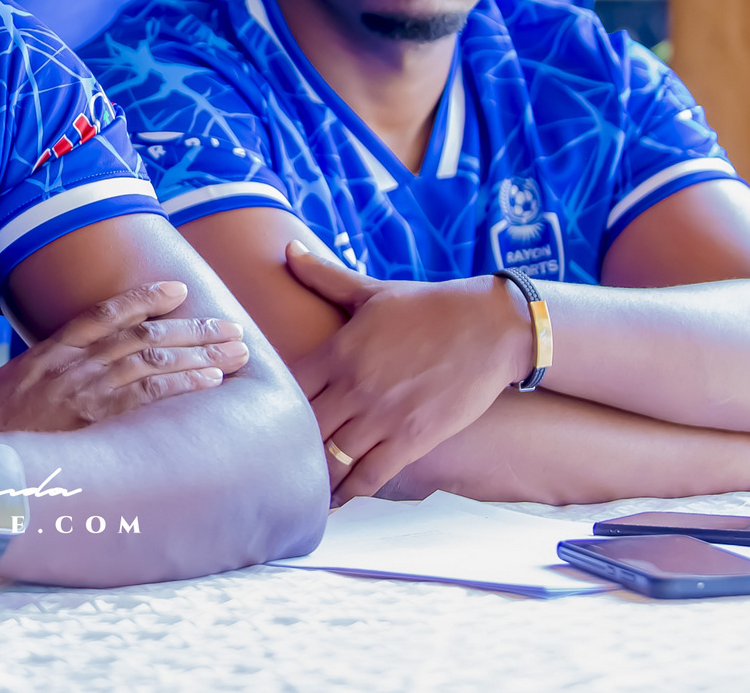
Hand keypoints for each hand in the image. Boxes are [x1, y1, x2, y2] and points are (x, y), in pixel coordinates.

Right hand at [0, 281, 247, 432]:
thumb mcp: (3, 393)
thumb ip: (38, 381)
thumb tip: (60, 384)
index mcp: (48, 353)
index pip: (105, 313)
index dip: (146, 298)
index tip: (179, 291)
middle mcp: (72, 364)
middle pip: (143, 334)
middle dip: (193, 329)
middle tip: (230, 327)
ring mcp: (85, 391)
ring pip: (155, 359)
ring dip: (201, 353)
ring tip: (236, 352)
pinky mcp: (95, 421)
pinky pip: (150, 394)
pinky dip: (185, 383)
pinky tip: (212, 381)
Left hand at [285, 243, 533, 504]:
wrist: (491, 328)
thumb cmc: (430, 307)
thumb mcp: (372, 290)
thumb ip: (324, 276)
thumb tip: (287, 249)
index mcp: (338, 350)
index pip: (285, 386)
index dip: (269, 405)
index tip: (258, 418)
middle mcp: (354, 387)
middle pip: (301, 428)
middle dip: (285, 446)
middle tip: (271, 461)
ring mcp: (382, 416)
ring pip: (331, 460)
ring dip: (314, 476)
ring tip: (298, 489)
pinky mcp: (413, 440)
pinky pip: (370, 476)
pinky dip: (349, 492)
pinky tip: (337, 500)